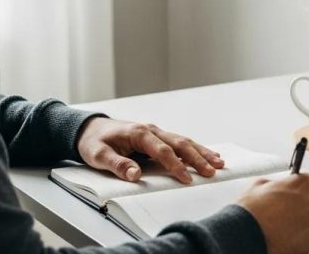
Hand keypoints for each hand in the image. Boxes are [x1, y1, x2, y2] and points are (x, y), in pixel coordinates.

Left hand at [76, 117, 223, 183]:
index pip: (161, 150)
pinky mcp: (157, 137)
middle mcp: (151, 130)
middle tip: (212, 171)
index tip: (186, 178)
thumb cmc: (94, 142)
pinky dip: (195, 149)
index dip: (175, 165)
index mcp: (138, 133)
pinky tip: (207, 155)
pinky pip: (179, 143)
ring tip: (218, 162)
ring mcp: (156, 132)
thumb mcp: (98, 155)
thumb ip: (117, 164)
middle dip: (197, 158)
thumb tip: (135, 175)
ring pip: (183, 141)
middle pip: (179, 144)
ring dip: (201, 152)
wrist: (89, 128)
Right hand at [237, 174, 308, 253]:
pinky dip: (303, 236)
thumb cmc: (253, 211)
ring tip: (288, 225)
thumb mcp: (260, 185)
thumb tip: (278, 186)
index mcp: (305, 184)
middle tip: (296, 210)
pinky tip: (287, 235)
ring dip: (308, 223)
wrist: (247, 235)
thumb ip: (277, 183)